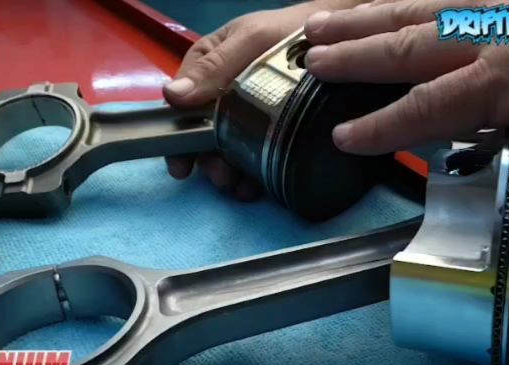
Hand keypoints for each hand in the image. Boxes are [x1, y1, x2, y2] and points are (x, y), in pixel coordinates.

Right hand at [163, 1, 364, 199]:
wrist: (336, 40)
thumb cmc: (287, 32)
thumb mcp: (250, 40)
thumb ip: (214, 67)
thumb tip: (172, 97)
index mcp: (205, 69)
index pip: (180, 108)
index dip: (177, 138)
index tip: (182, 166)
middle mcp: (218, 95)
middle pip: (201, 136)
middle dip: (208, 161)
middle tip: (222, 177)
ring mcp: (242, 115)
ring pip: (225, 151)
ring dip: (228, 172)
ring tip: (241, 187)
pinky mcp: (266, 131)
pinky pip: (251, 156)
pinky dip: (250, 175)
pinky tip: (255, 186)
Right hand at [304, 0, 508, 171]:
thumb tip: (489, 134)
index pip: (426, 108)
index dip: (381, 127)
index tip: (341, 138)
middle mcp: (503, 31)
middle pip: (411, 42)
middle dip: (356, 51)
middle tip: (310, 53)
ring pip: (428, 4)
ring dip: (374, 13)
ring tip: (328, 15)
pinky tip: (407, 0)